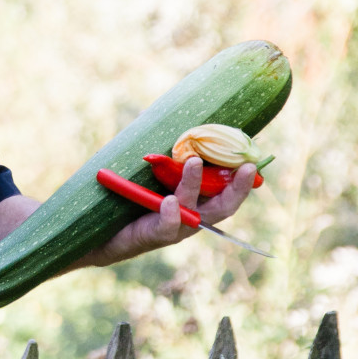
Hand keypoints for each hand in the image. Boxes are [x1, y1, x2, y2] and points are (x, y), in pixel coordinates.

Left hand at [88, 157, 256, 266]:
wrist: (103, 236)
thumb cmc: (130, 204)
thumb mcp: (150, 179)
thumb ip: (162, 159)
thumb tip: (160, 122)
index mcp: (196, 205)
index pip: (227, 195)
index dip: (243, 182)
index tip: (253, 163)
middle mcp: (191, 219)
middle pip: (222, 207)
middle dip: (237, 188)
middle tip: (246, 167)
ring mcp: (175, 229)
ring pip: (192, 210)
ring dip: (193, 184)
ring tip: (193, 162)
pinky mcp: (154, 235)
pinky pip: (167, 226)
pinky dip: (171, 213)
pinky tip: (170, 200)